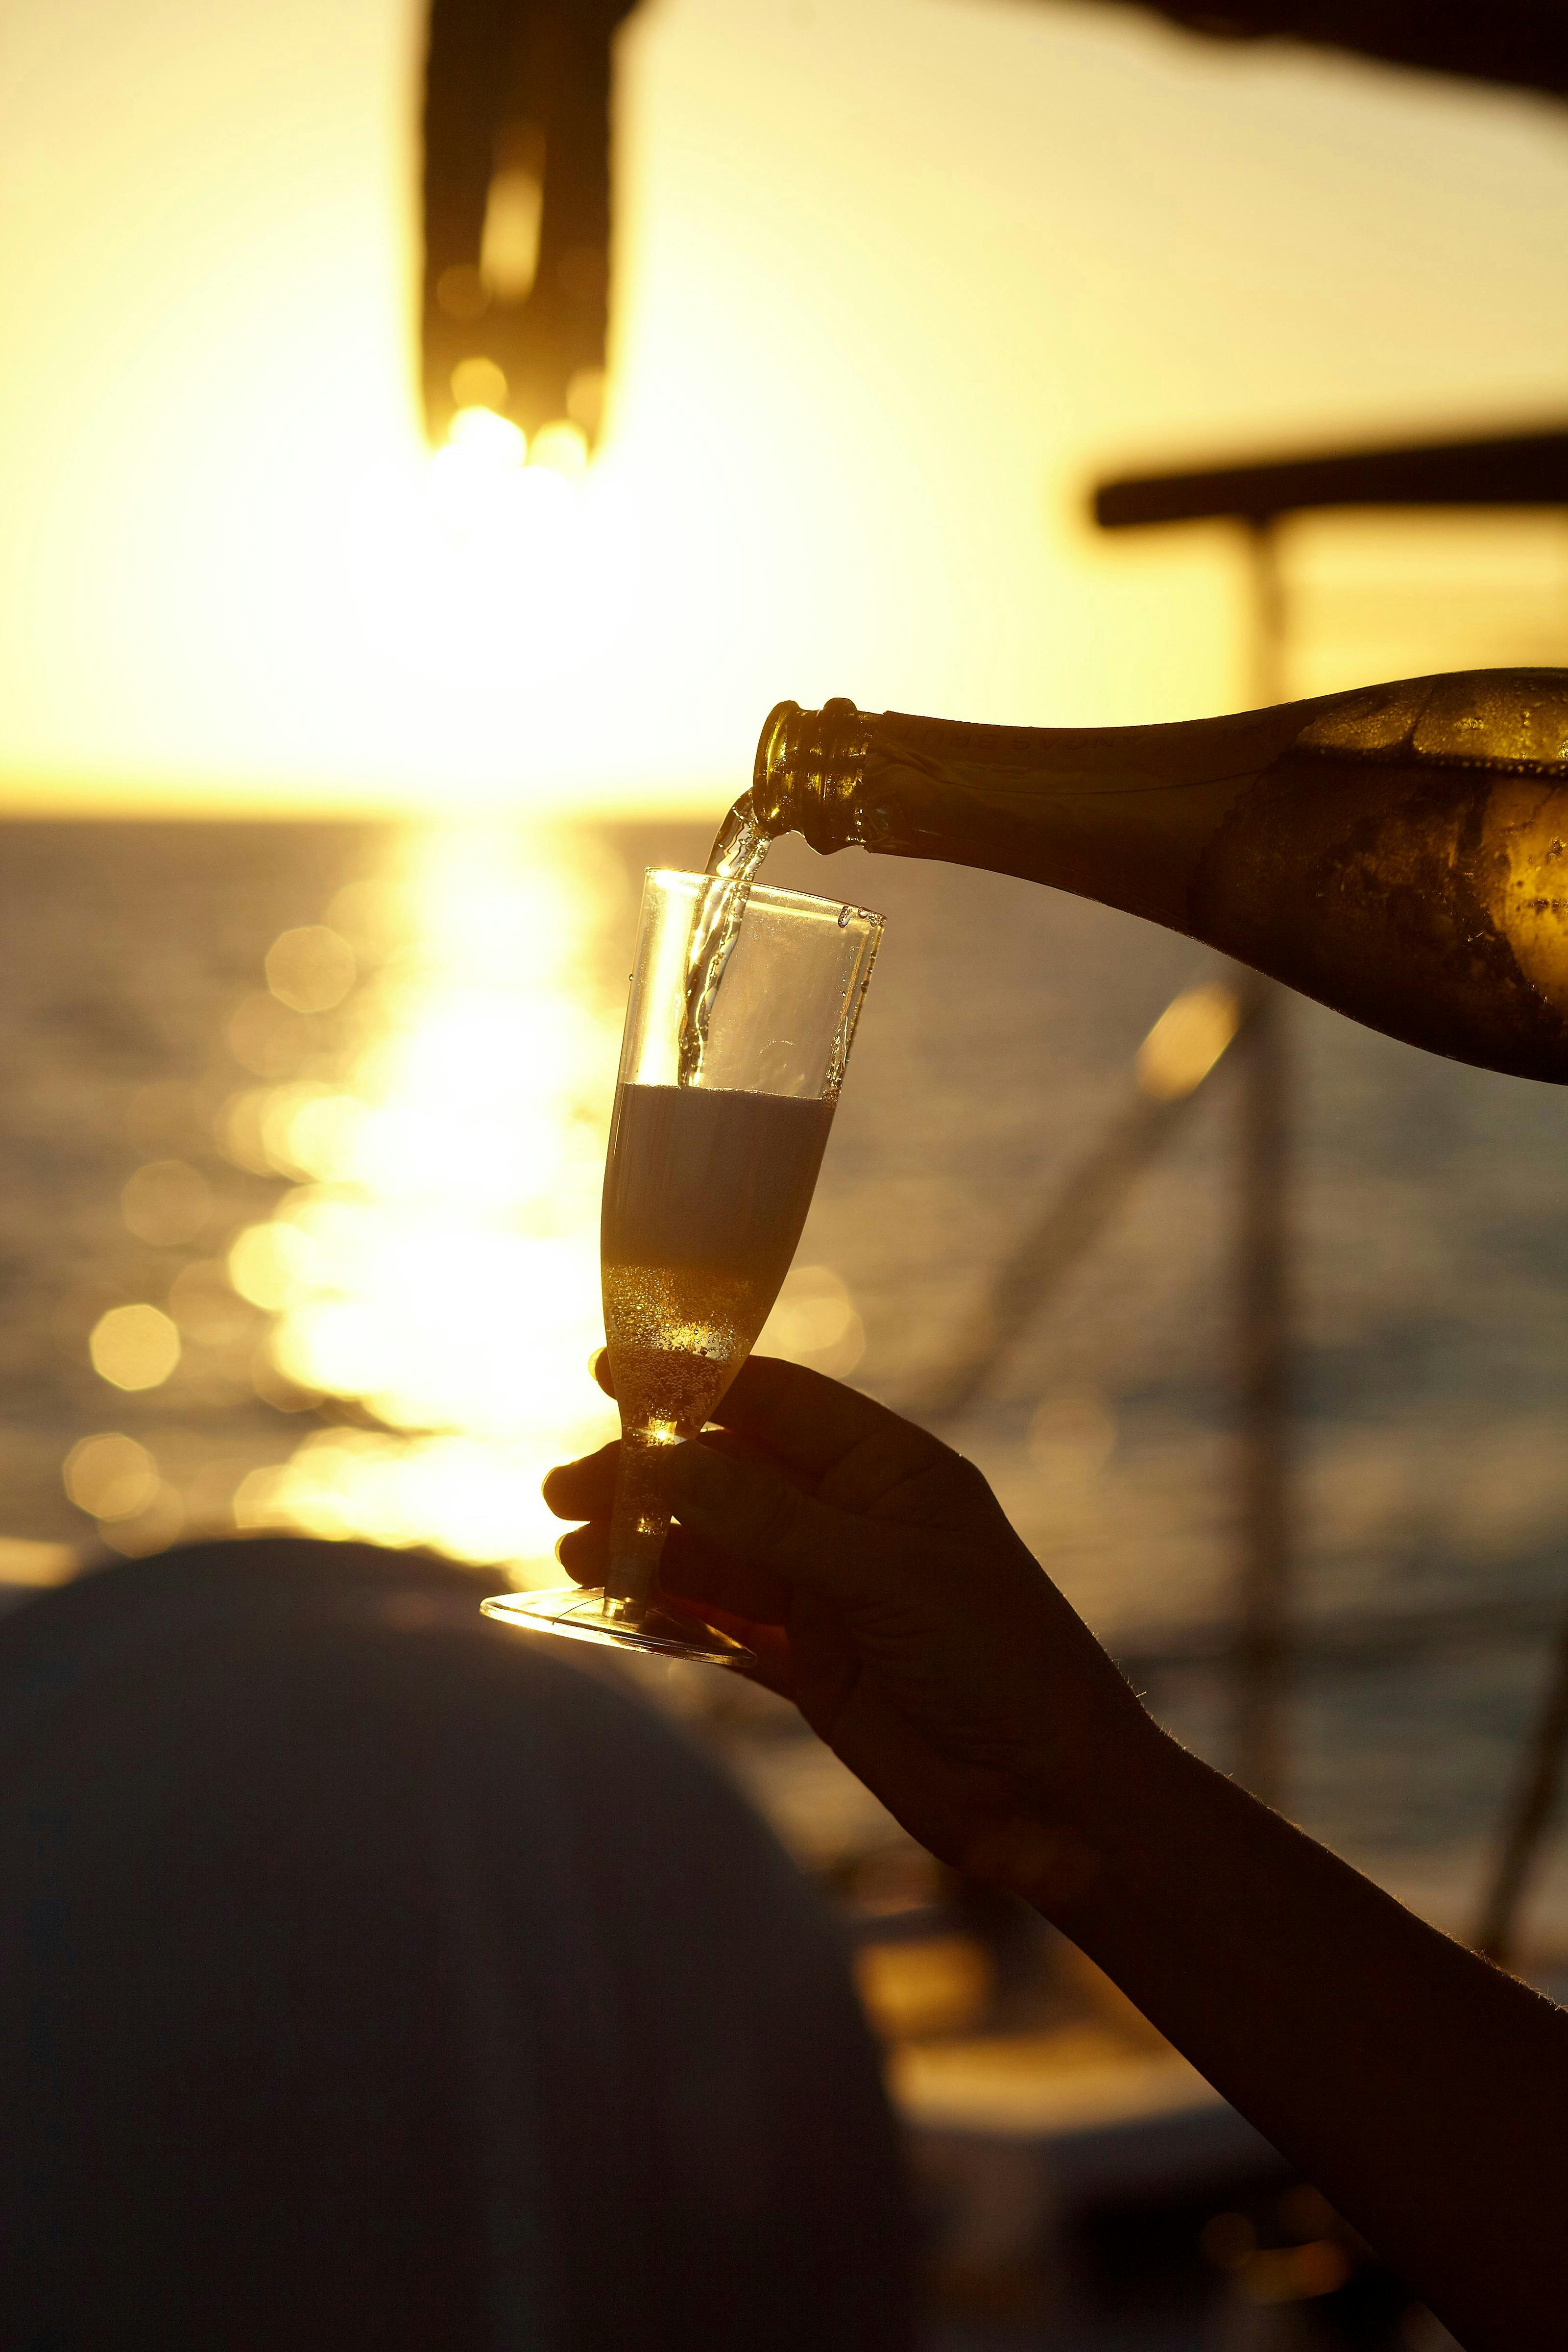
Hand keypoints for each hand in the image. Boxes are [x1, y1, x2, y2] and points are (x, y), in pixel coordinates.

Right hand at [543, 1356, 1155, 1906]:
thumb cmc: (999, 1661)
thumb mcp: (882, 1575)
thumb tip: (666, 1461)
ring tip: (571, 1549)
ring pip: (715, 1553)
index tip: (611, 1375)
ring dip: (646, 1547)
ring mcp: (827, 1594)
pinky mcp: (810, 1664)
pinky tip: (615, 1603)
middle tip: (567, 1488)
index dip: (695, 1385)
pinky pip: (722, 1623)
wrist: (1054, 1796)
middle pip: (729, 1477)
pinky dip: (669, 1612)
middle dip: (649, 1477)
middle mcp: (852, 1521)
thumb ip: (770, 1520)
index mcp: (889, 1470)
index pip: (777, 1402)